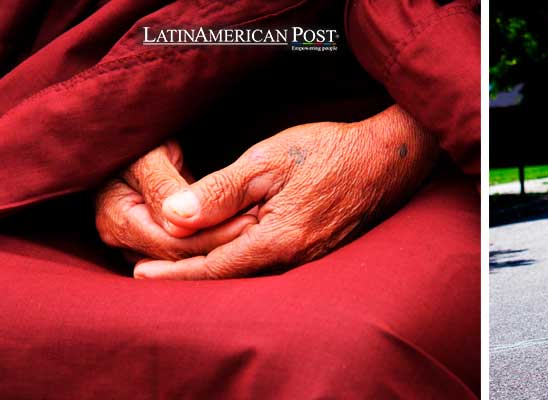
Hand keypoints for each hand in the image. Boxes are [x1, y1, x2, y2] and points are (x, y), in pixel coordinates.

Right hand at [95, 140, 256, 260]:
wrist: (139, 140)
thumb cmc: (141, 140)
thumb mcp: (150, 155)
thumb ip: (163, 188)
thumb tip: (178, 225)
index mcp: (116, 218)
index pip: (170, 244)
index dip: (212, 236)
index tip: (249, 222)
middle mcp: (122, 239)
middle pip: (180, 257)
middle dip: (221, 244)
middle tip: (260, 227)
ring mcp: (137, 245)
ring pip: (186, 260)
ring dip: (221, 247)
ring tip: (258, 230)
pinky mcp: (157, 242)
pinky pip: (188, 252)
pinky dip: (215, 243)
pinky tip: (243, 233)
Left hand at [134, 105, 437, 279]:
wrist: (386, 159)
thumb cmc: (328, 153)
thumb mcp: (267, 161)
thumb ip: (220, 190)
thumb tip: (175, 216)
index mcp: (278, 240)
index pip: (213, 268)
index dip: (174, 273)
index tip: (140, 275)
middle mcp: (293, 260)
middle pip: (228, 276)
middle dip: (186, 272)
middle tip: (145, 268)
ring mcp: (308, 260)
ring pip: (248, 273)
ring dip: (211, 268)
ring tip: (175, 261)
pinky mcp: (316, 253)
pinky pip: (268, 265)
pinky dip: (238, 260)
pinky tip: (222, 250)